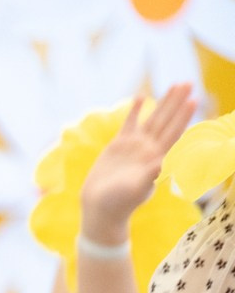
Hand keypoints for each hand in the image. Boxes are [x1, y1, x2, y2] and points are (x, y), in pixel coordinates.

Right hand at [79, 85, 196, 245]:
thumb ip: (152, 173)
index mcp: (156, 157)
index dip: (183, 116)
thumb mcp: (137, 189)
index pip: (174, 132)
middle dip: (177, 102)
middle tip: (189, 83)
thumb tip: (166, 161)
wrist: (100, 209)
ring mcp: (134, 146)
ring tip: (175, 85)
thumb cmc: (119, 203)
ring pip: (152, 118)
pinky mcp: (118, 146)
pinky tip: (141, 96)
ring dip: (164, 102)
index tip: (193, 100)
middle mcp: (148, 149)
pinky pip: (129, 123)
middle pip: (166, 120)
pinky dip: (135, 110)